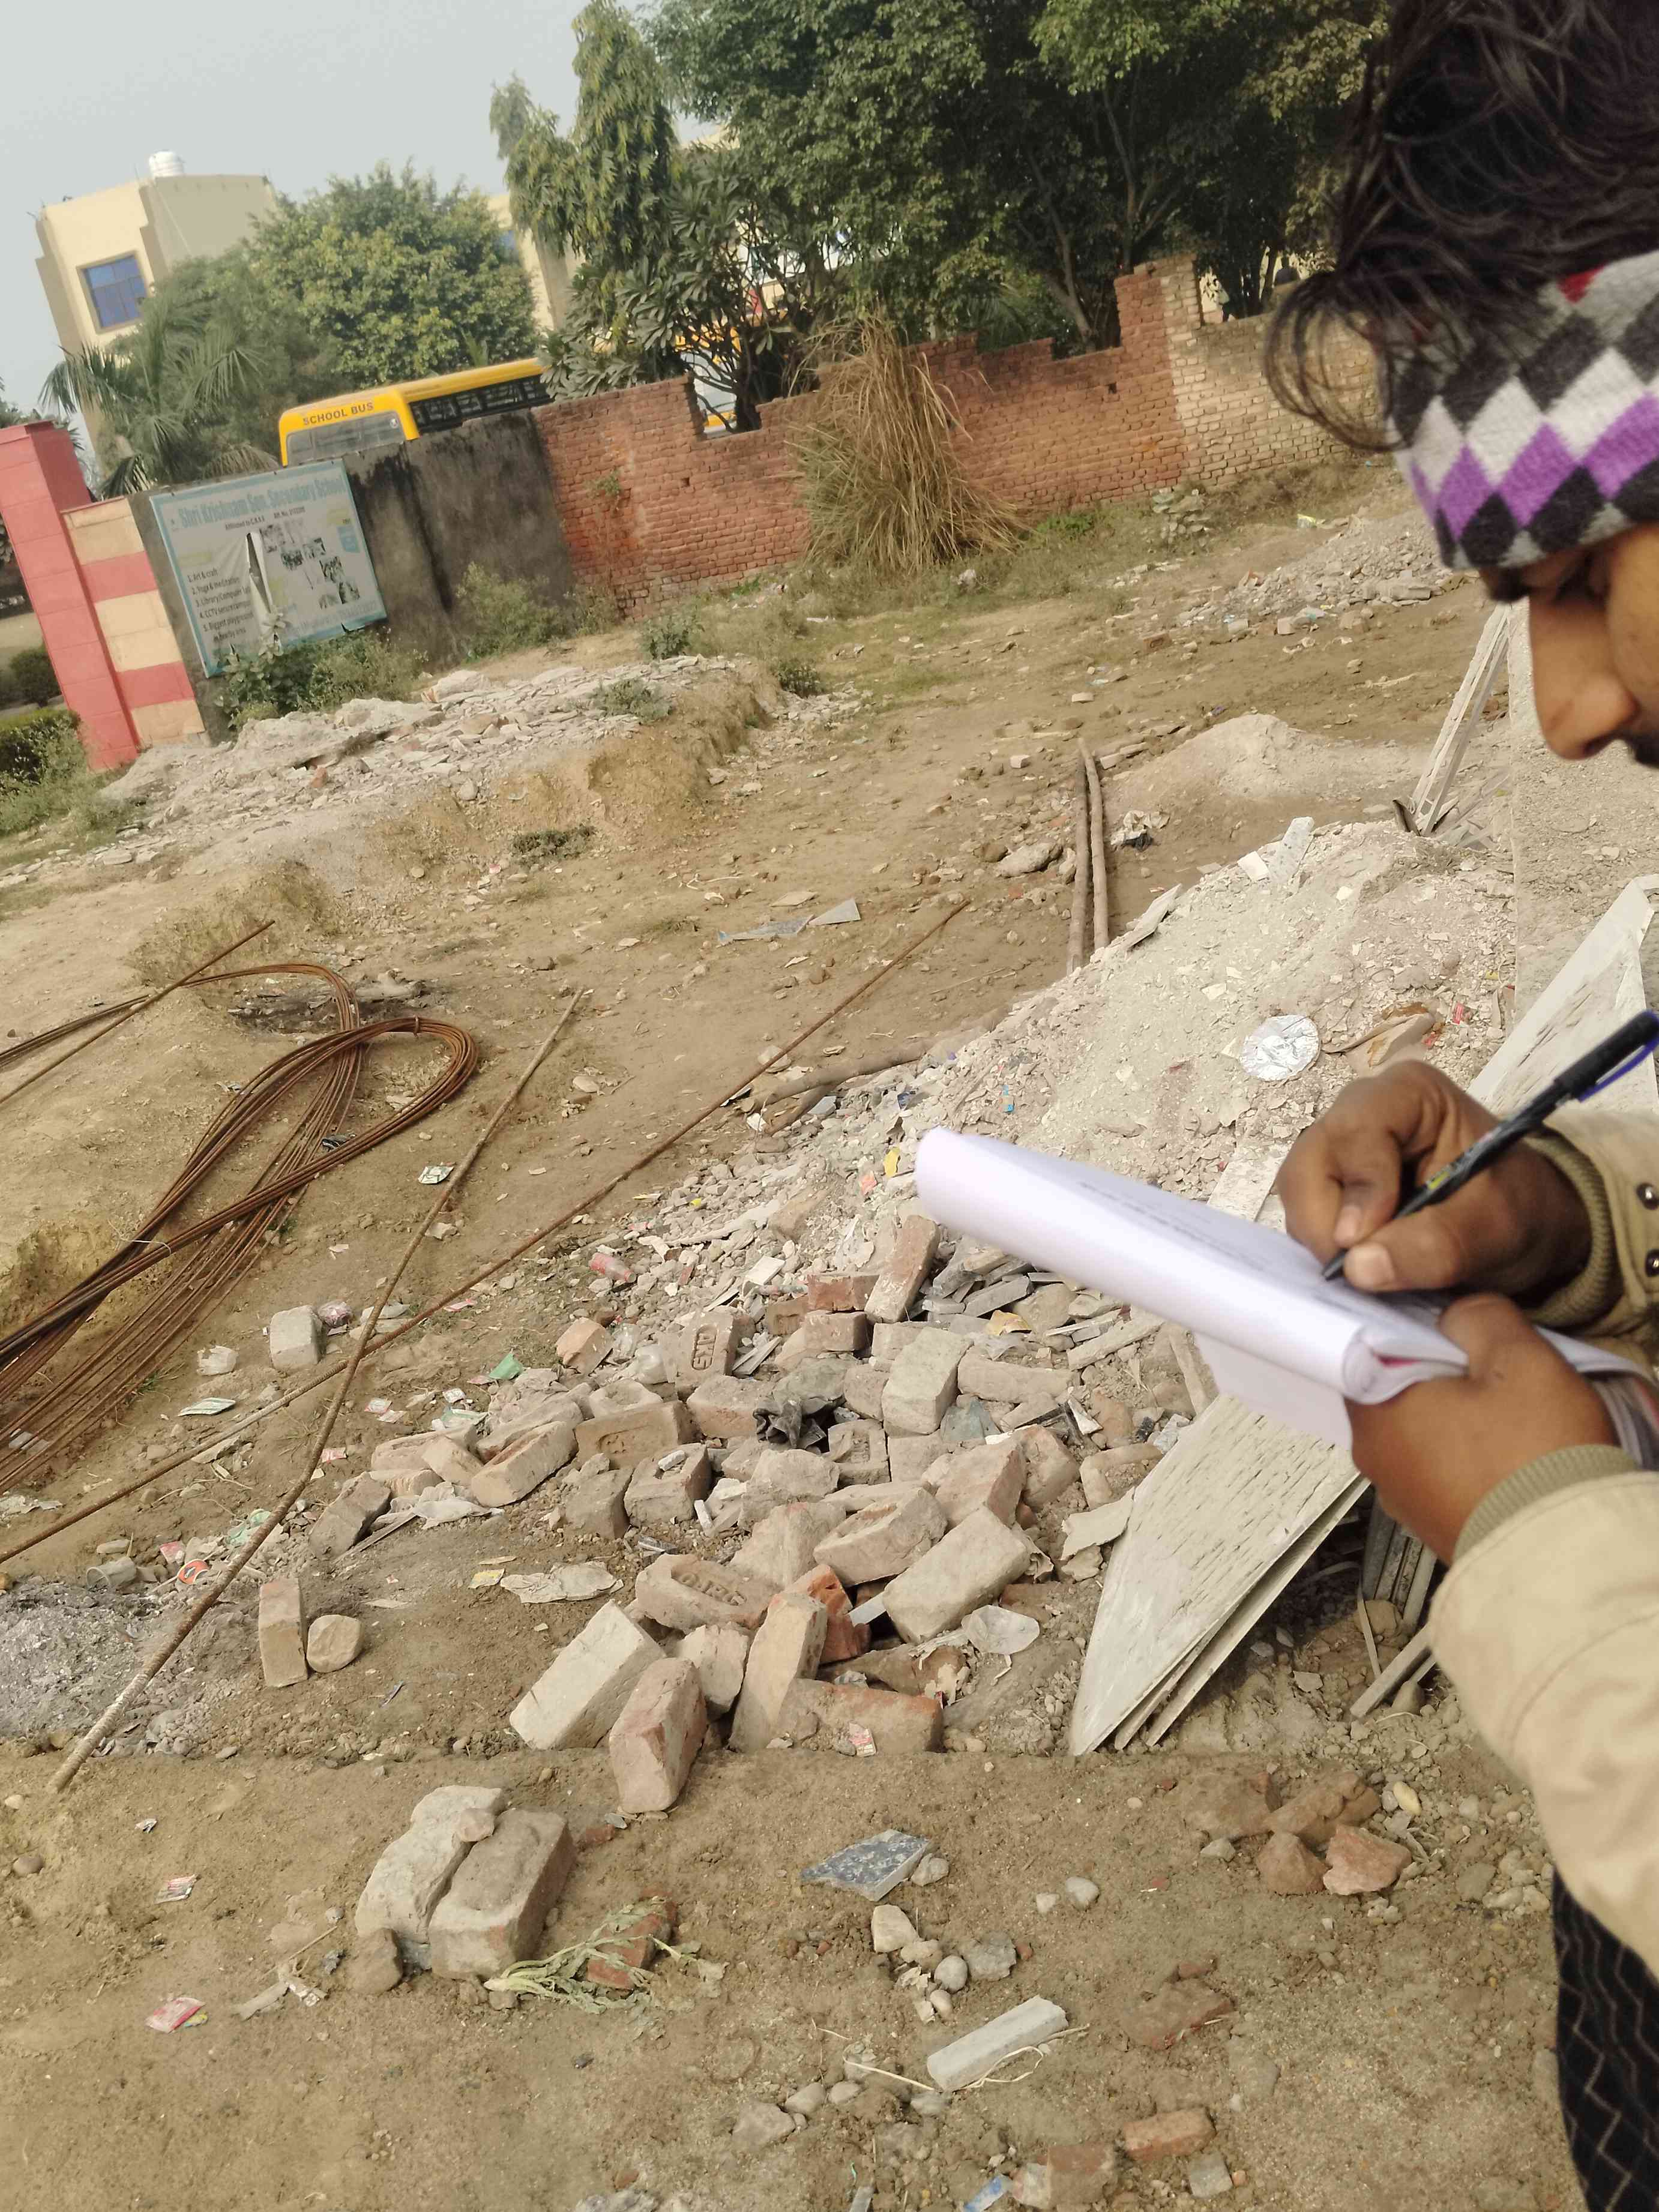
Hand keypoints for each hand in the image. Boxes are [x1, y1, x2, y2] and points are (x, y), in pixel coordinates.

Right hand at [1279, 1062, 1589, 1296]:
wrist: (1524, 1227)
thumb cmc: (1517, 1210)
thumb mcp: (1492, 1230)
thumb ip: (1435, 1245)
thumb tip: (1358, 1267)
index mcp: (1409, 1095)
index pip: (1356, 1131)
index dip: (1358, 1187)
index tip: (1363, 1244)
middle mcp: (1362, 1112)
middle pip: (1311, 1163)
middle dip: (1328, 1223)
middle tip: (1361, 1270)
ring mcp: (1340, 1149)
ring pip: (1299, 1193)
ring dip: (1325, 1240)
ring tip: (1374, 1267)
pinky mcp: (1330, 1183)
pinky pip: (1305, 1215)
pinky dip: (1326, 1247)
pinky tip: (1366, 1261)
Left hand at [1348, 1296, 1614, 1559]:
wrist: (1565, 1555)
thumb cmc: (1536, 1461)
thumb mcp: (1518, 1358)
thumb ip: (1477, 1316)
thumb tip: (1456, 1314)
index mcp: (1374, 1409)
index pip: (1366, 1346)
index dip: (1411, 1326)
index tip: (1448, 1323)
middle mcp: (1374, 1457)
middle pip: (1397, 1388)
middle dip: (1440, 1373)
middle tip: (1490, 1367)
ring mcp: (1402, 1496)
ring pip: (1423, 1430)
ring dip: (1459, 1416)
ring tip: (1509, 1414)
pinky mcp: (1434, 1523)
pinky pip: (1444, 1471)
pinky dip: (1471, 1456)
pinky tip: (1510, 1452)